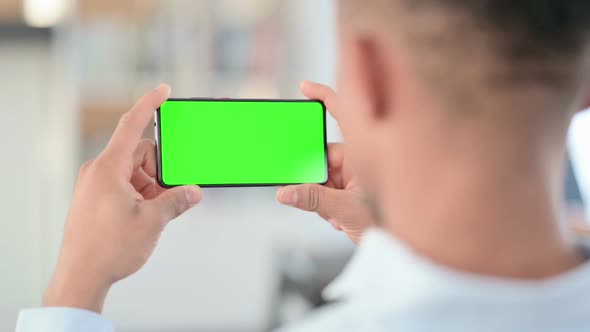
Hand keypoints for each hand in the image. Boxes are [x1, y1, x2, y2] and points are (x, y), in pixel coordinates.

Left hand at [44, 85, 202, 312]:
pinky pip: (125, 186)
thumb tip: (194, 191)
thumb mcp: (152, 221)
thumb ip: (177, 200)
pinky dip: (141, 195)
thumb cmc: (109, 248)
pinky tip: (148, 216)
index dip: (149, 105)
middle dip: (161, 170)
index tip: (164, 91)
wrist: (80, 277)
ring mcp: (96, 186)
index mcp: (108, 168)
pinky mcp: (96, 200)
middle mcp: (99, 172)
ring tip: (157, 213)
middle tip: (174, 192)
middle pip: (140, 154)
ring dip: (152, 187)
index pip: (132, 126)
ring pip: (134, 173)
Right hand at [276, 81, 373, 243]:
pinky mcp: (349, 193)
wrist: (403, 252)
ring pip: (321, 178)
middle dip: (314, 178)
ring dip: (321, 198)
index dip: (325, 97)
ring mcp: (354, 177)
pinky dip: (326, 208)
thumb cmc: (388, 224)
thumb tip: (284, 192)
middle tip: (314, 194)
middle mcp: (359, 161)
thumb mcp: (345, 209)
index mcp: (366, 152)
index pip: (345, 115)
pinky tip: (338, 221)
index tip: (305, 88)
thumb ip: (312, 199)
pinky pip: (326, 192)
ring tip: (333, 215)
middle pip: (322, 156)